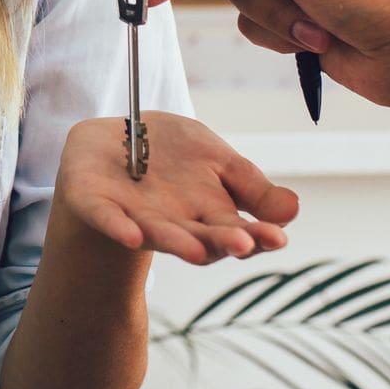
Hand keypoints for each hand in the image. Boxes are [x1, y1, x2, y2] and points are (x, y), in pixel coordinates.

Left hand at [55, 111, 298, 263]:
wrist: (114, 140)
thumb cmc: (171, 155)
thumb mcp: (216, 159)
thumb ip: (251, 185)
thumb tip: (293, 210)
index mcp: (206, 214)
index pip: (236, 231)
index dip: (257, 236)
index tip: (277, 236)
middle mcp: (174, 224)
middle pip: (201, 239)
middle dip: (221, 241)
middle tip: (245, 243)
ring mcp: (135, 217)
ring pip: (158, 233)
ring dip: (176, 242)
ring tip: (197, 248)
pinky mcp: (96, 204)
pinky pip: (107, 218)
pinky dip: (117, 228)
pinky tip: (130, 236)